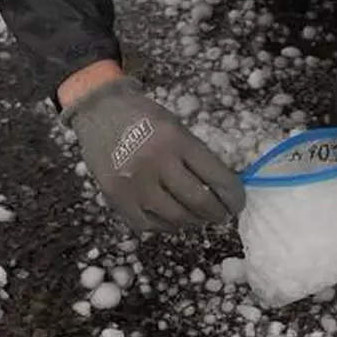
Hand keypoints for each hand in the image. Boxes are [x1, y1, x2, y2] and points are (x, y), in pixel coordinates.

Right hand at [60, 74, 245, 231]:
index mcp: (177, 140)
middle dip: (217, 213)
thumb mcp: (177, 127)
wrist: (99, 110)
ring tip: (198, 218)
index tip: (237, 203)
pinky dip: (165, 226)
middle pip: (199, 202)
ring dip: (193, 222)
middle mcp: (157, 163)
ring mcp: (135, 183)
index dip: (233, 196)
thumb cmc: (144, 116)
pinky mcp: (116, 198)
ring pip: (176, 218)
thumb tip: (221, 190)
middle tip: (221, 215)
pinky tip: (172, 219)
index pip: (217, 177)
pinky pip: (148, 225)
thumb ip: (197, 157)